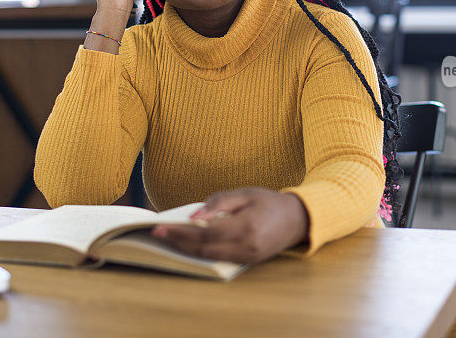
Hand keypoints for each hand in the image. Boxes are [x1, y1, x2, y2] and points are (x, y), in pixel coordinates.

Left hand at [150, 188, 308, 263]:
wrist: (298, 219)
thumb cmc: (269, 202)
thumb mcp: (245, 193)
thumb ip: (219, 202)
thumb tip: (194, 215)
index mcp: (246, 226)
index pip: (206, 233)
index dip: (182, 232)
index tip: (161, 227)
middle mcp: (246, 246)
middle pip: (204, 248)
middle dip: (179, 242)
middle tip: (157, 234)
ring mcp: (248, 257)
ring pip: (209, 257)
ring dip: (187, 249)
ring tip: (169, 239)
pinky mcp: (248, 261)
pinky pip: (219, 258)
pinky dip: (202, 252)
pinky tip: (189, 244)